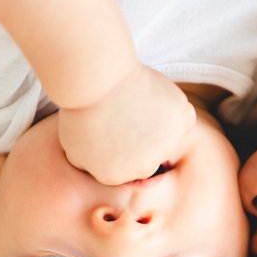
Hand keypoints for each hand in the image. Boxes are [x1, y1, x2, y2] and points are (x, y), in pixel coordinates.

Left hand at [58, 64, 197, 185]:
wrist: (97, 79)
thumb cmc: (80, 108)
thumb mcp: (72, 146)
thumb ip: (90, 165)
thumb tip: (101, 168)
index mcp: (116, 177)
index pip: (127, 168)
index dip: (123, 146)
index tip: (117, 126)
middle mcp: (143, 168)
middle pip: (151, 157)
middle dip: (143, 140)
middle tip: (129, 113)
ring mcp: (165, 146)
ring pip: (169, 138)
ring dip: (160, 125)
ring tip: (139, 103)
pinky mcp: (182, 122)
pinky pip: (184, 118)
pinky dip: (174, 109)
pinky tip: (156, 98)